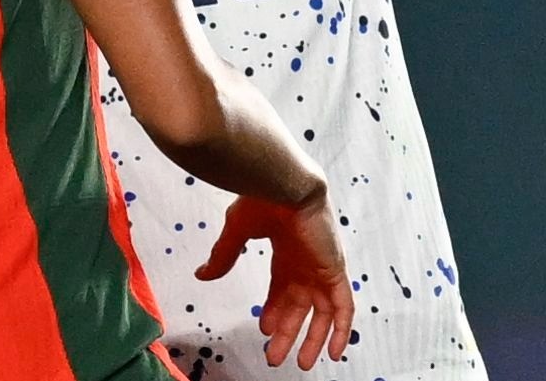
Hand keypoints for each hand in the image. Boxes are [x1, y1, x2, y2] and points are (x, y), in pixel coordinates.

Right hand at [198, 193, 353, 370]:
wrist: (285, 183)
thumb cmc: (262, 198)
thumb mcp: (236, 232)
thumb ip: (223, 257)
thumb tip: (201, 276)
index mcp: (286, 252)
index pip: (283, 289)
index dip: (274, 311)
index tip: (263, 329)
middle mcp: (306, 263)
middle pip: (300, 306)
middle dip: (287, 332)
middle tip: (275, 357)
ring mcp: (322, 268)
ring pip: (323, 313)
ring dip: (314, 339)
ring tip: (301, 362)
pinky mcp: (335, 271)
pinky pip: (344, 308)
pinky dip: (341, 331)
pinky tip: (334, 352)